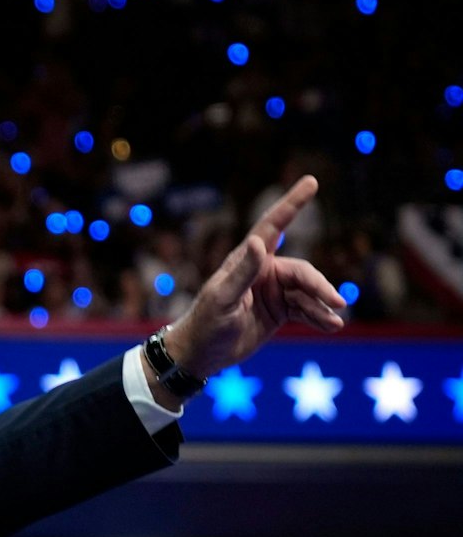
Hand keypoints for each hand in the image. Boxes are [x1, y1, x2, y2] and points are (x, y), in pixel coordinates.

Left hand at [166, 176, 346, 382]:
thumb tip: (258, 242)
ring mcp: (273, 291)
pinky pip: (307, 309)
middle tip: (336, 302)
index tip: (311, 181)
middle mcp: (263, 272)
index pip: (273, 226)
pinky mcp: (279, 311)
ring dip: (322, 305)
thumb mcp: (221, 298)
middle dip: (320, 286)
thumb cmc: (205, 323)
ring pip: (308, 292)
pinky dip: (319, 317)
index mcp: (247, 261)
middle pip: (302, 271)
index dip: (292, 203)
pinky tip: (332, 325)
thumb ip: (242, 272)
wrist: (200, 354)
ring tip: (335, 321)